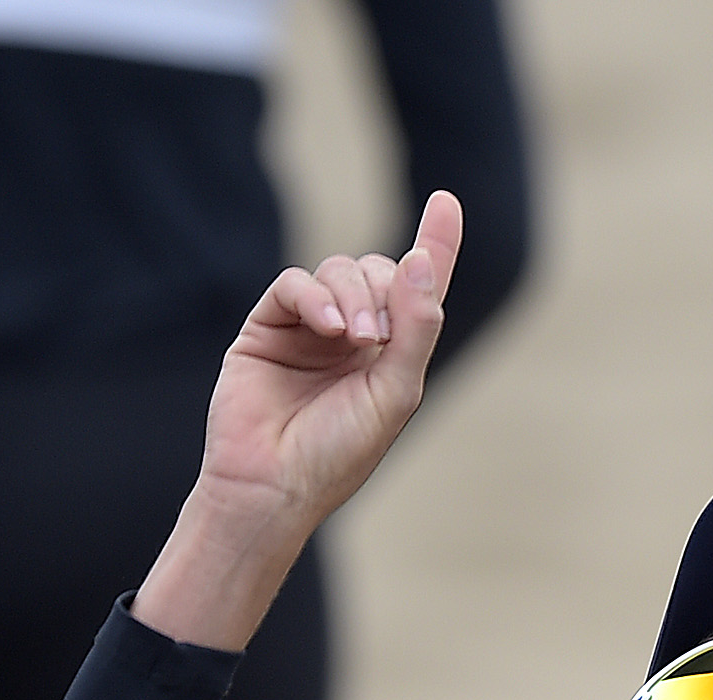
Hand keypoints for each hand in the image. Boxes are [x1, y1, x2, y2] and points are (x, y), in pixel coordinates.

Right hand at [136, 192, 463, 648]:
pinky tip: (327, 327)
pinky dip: (315, 296)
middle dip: (385, 290)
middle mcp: (351, 335)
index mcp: (389, 354)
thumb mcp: (395, 394)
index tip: (446, 202)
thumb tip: (420, 260)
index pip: (416, 288)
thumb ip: (416, 328)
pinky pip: (294, 284)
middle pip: (377, 271)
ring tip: (354, 339)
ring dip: (353, 295)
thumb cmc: (339, 453)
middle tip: (377, 339)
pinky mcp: (267, 326)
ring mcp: (308, 328)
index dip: (434, 245)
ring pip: (338, 270)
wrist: (274, 484)